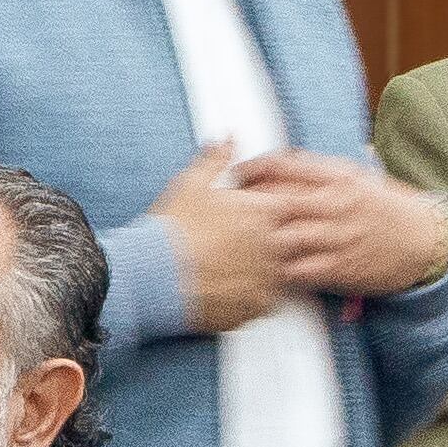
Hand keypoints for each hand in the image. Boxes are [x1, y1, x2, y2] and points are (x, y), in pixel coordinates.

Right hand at [149, 141, 287, 333]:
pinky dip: (254, 297)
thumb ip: (217, 159)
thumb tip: (227, 139)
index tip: (262, 214)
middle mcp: (273, 245)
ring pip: (284, 273)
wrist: (152, 276)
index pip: (293, 204)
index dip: (278, 208)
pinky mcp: (255, 307)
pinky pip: (267, 302)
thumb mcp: (192, 183)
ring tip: (237, 268)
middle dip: (277, 241)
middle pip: (295, 241)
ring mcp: (267, 278)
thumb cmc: (171, 231)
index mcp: (264, 210)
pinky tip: (232, 289)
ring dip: (268, 269)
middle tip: (248, 244)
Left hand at [234, 150, 447, 298]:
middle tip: (223, 212)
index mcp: (338, 176)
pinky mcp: (340, 267)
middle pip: (276, 200)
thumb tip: (281, 162)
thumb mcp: (357, 177)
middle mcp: (336, 204)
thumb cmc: (385, 207)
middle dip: (245, 206)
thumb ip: (320, 171)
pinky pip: (298, 270)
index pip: (285, 165)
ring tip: (234, 244)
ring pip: (283, 237)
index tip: (233, 173)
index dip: (252, 168)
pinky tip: (259, 271)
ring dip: (255, 242)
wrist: (423, 241)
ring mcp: (337, 237)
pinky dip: (275, 271)